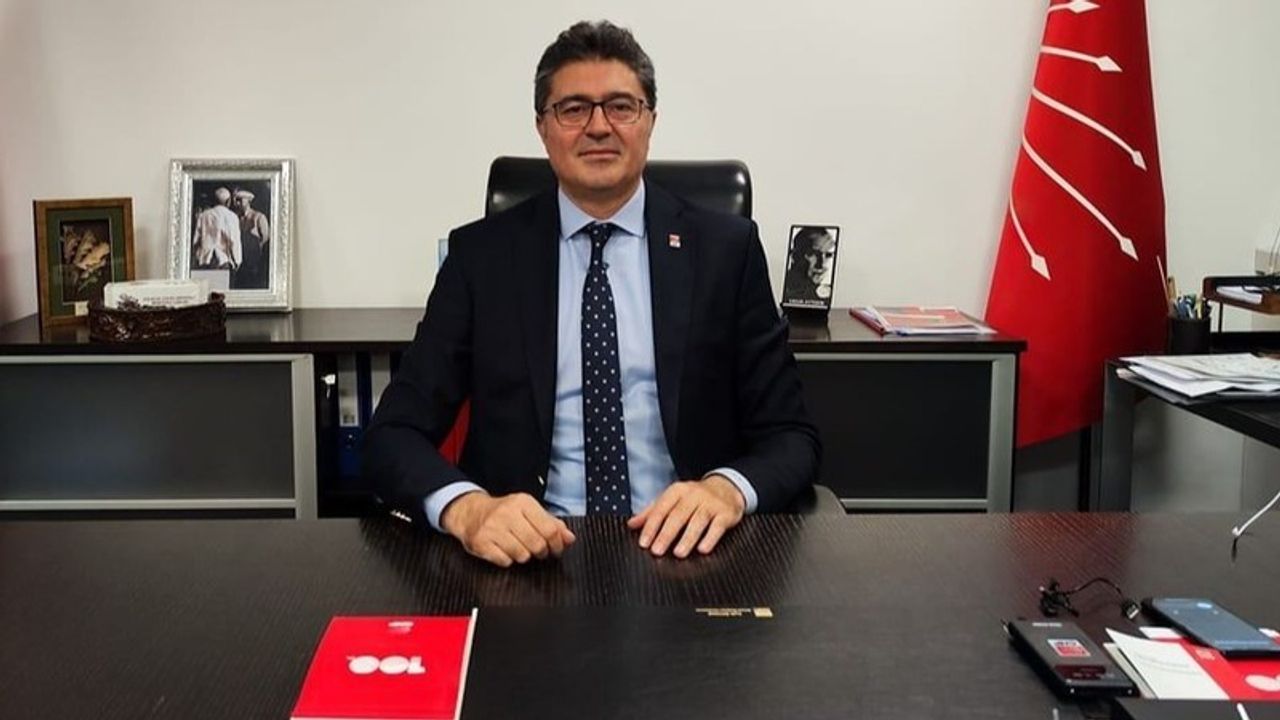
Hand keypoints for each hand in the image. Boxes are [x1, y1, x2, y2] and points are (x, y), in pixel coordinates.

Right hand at [441, 492, 575, 567]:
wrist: (470, 512)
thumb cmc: (503, 512)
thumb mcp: (528, 511)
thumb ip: (551, 523)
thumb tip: (569, 538)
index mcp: (523, 502)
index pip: (550, 528)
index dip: (557, 543)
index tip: (557, 548)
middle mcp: (507, 513)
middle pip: (537, 544)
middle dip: (541, 552)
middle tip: (538, 551)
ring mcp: (492, 528)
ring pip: (522, 555)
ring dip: (524, 556)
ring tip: (519, 547)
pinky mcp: (481, 542)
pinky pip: (505, 561)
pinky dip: (507, 560)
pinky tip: (504, 550)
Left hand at [626, 475, 744, 557]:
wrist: (727, 488)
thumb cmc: (695, 497)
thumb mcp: (673, 500)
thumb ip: (652, 512)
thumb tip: (631, 524)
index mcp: (677, 491)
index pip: (661, 508)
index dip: (651, 526)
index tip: (644, 542)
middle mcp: (694, 495)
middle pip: (678, 515)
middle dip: (666, 534)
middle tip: (657, 550)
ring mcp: (711, 503)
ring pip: (698, 521)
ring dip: (687, 538)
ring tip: (678, 553)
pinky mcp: (726, 513)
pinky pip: (718, 526)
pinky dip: (710, 538)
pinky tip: (703, 549)